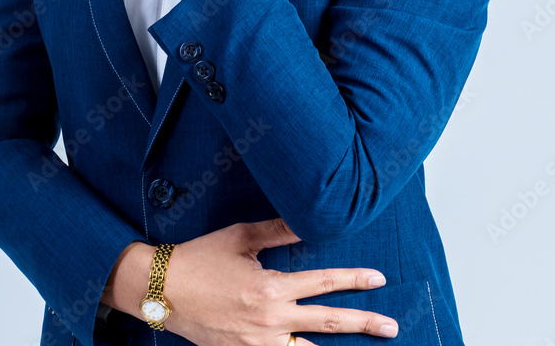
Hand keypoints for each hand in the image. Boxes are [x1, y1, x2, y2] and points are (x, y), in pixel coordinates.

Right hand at [161, 217, 397, 344]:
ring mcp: (258, 345)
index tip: (379, 280)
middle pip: (327, 324)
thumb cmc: (201, 258)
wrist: (162, 291)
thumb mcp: (241, 238)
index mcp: (271, 288)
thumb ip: (278, 232)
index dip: (354, 280)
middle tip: (392, 327)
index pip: (324, 283)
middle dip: (363, 324)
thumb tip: (308, 221)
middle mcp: (270, 321)